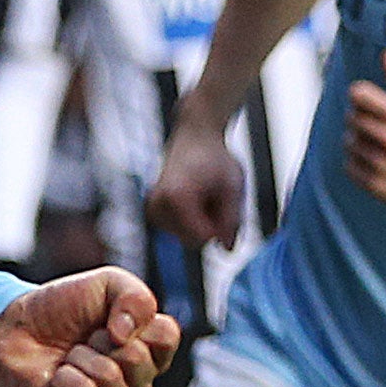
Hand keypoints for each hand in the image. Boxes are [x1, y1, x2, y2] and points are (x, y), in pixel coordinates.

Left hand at [0, 266, 180, 386]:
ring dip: (80, 357)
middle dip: (101, 338)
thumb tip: (128, 336)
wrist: (15, 327)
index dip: (135, 320)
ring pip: (110, 378)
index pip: (167, 336)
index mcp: (149, 350)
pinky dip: (66, 379)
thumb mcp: (106, 284)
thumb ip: (136, 297)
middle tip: (84, 338)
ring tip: (68, 357)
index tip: (110, 317)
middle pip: (138, 359)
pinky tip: (58, 378)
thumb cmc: (63, 308)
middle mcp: (138, 383)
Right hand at [147, 116, 244, 246]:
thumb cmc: (215, 158)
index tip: (225, 206)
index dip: (220, 228)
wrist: (196, 137)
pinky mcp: (152, 210)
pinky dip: (190, 221)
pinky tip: (194, 200)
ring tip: (205, 195)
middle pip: (192, 241)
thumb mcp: (233, 187)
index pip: (203, 238)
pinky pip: (178, 231)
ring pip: (185, 237)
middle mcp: (157, 204)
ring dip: (200, 223)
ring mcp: (152, 208)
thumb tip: (228, 249)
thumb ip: (232, 220)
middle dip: (209, 226)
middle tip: (215, 197)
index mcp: (176, 198)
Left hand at [345, 50, 385, 217]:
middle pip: (352, 116)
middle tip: (380, 124)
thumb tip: (385, 55)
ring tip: (380, 144)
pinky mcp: (377, 186)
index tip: (371, 102)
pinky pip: (348, 165)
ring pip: (348, 141)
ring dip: (359, 140)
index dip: (362, 95)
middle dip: (361, 117)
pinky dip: (358, 162)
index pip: (358, 94)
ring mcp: (382, 165)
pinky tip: (377, 161)